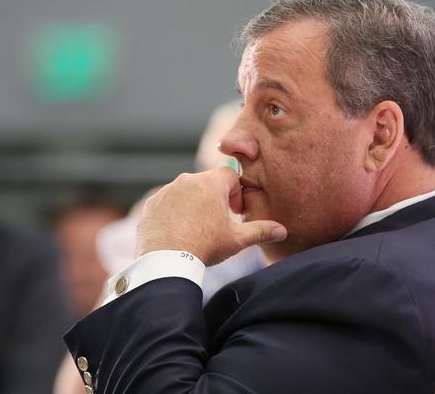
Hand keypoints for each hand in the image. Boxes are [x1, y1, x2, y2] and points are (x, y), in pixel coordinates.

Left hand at [137, 167, 286, 265]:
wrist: (166, 261)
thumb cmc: (204, 247)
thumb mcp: (236, 240)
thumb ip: (261, 231)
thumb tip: (282, 230)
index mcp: (211, 183)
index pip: (230, 174)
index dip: (235, 192)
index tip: (233, 212)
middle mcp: (187, 180)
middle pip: (207, 182)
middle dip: (215, 198)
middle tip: (216, 222)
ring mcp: (167, 190)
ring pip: (186, 191)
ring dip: (193, 204)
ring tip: (196, 229)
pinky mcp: (152, 203)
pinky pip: (167, 202)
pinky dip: (173, 212)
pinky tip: (178, 232)